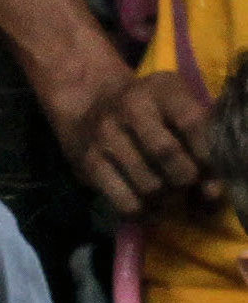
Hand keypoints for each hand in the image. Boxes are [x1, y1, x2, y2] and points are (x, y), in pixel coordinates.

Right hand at [51, 68, 212, 218]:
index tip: (211, 169)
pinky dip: (143, 212)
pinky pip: (125, 202)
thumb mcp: (176, 108)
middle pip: (167, 152)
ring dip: (166, 199)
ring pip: (148, 184)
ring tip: (169, 195)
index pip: (191, 122)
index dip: (207, 153)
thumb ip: (200, 142)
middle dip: (185, 178)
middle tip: (187, 184)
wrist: (91, 101)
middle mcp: (131, 107)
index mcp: (161, 89)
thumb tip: (211, 193)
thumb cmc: (149, 110)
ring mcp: (106, 134)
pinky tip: (149, 207)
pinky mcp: (90, 162)